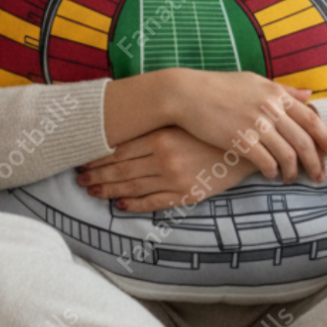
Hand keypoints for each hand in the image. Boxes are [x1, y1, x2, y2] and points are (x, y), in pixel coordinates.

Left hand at [76, 126, 259, 211]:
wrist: (247, 144)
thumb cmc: (213, 127)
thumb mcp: (183, 121)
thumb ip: (157, 126)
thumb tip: (129, 130)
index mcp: (161, 135)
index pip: (119, 149)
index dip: (98, 157)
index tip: (82, 160)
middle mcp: (163, 157)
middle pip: (120, 169)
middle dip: (97, 175)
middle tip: (79, 179)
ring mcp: (174, 177)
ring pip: (132, 187)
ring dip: (109, 190)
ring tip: (92, 191)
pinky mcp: (186, 194)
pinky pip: (154, 203)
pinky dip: (134, 205)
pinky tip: (120, 205)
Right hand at [172, 69, 326, 184]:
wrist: (186, 93)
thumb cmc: (219, 86)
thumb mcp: (254, 81)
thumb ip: (283, 90)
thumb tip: (309, 94)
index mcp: (275, 93)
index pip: (312, 119)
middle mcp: (270, 108)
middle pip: (304, 141)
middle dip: (316, 163)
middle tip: (320, 177)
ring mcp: (255, 124)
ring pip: (288, 155)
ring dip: (293, 172)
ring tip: (290, 179)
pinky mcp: (239, 140)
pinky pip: (266, 162)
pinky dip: (272, 172)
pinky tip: (270, 176)